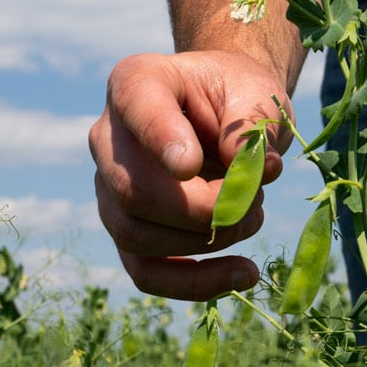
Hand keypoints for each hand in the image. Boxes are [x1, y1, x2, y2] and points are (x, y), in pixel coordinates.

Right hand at [88, 51, 293, 299]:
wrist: (230, 112)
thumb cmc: (239, 96)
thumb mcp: (257, 93)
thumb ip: (253, 124)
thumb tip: (252, 171)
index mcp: (136, 83)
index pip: (135, 106)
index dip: (159, 139)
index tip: (191, 165)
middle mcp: (108, 137)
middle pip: (133, 190)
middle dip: (203, 208)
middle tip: (255, 202)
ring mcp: (111, 188)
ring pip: (136, 235)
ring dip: (207, 240)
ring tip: (254, 217)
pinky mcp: (130, 230)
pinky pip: (146, 272)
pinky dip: (196, 283)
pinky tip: (244, 275)